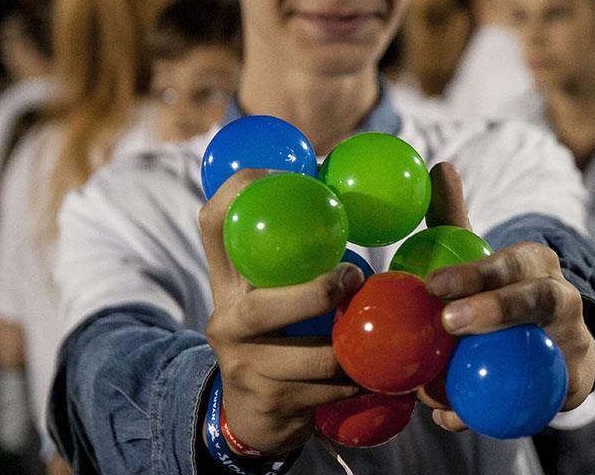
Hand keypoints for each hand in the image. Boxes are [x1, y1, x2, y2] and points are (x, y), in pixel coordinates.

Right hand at [200, 169, 363, 454]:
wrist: (253, 416)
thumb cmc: (279, 334)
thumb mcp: (272, 292)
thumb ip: (295, 254)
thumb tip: (343, 181)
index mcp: (228, 280)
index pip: (214, 223)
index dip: (241, 192)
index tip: (289, 177)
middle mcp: (226, 319)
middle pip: (261, 307)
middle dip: (317, 295)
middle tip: (356, 277)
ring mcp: (243, 365)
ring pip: (305, 358)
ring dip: (350, 347)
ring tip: (380, 336)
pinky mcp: (269, 403)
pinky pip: (325, 391)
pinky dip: (358, 381)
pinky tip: (379, 375)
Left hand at [417, 163, 594, 431]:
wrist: (554, 343)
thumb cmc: (504, 292)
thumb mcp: (480, 257)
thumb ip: (454, 218)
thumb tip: (439, 166)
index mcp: (536, 264)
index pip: (512, 262)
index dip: (476, 273)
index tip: (432, 285)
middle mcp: (563, 297)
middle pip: (539, 298)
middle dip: (496, 308)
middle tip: (448, 322)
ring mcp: (573, 341)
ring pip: (548, 349)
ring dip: (501, 365)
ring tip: (445, 392)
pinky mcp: (573, 383)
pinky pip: (539, 398)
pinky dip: (491, 412)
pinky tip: (449, 419)